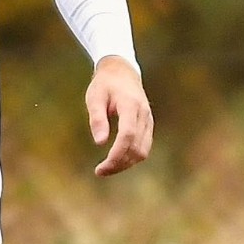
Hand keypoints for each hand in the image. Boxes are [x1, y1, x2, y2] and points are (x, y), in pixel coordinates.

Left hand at [86, 56, 152, 177]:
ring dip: (126, 164)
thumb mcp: (95, 97)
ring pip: (142, 151)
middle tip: (100, 171)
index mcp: (130, 105)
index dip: (116, 154)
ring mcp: (148, 121)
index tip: (101, 168)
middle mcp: (143, 114)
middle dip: (119, 163)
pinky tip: (116, 161)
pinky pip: (144, 147)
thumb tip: (100, 143)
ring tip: (106, 169)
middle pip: (136, 147)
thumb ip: (97, 118)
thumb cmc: (105, 85)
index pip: (127, 135)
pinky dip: (131, 158)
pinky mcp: (148, 126)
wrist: (122, 72)